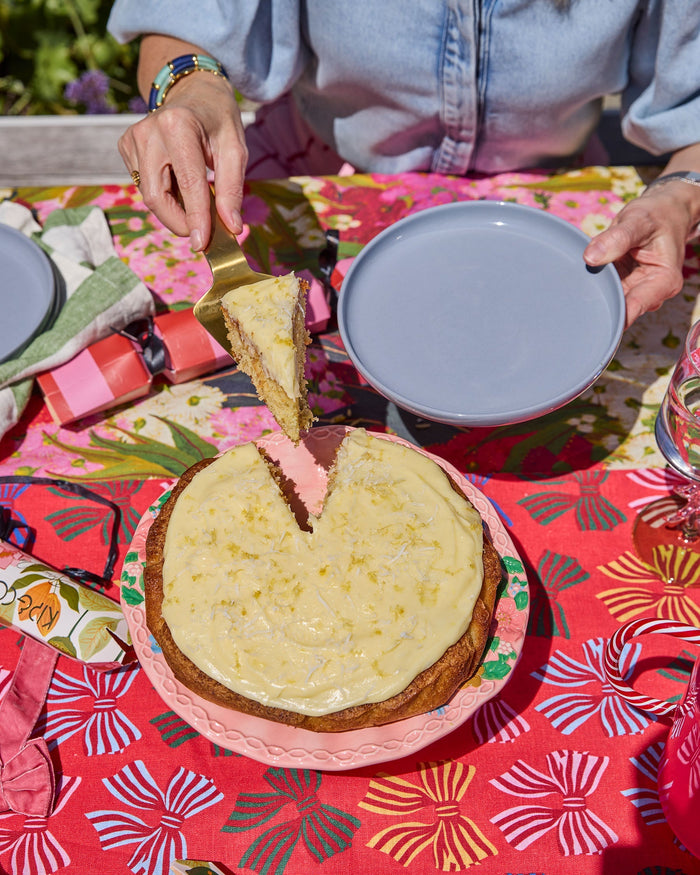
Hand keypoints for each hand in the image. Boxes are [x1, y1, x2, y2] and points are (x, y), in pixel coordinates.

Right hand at [118, 73, 247, 249]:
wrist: (193, 91)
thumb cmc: (218, 121)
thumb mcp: (235, 150)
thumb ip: (232, 190)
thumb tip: (232, 227)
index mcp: (178, 126)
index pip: (187, 184)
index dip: (196, 219)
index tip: (203, 245)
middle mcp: (148, 131)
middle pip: (156, 197)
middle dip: (180, 222)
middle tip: (202, 233)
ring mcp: (132, 139)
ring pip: (148, 196)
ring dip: (174, 209)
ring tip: (195, 198)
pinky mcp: (125, 147)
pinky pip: (144, 186)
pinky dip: (164, 195)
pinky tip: (178, 182)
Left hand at [583, 182, 697, 327]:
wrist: (663, 212)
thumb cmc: (657, 214)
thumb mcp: (639, 220)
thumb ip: (617, 238)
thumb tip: (590, 257)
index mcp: (663, 281)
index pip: (633, 308)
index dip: (609, 315)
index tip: (587, 317)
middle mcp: (651, 292)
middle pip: (618, 308)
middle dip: (597, 303)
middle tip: (571, 298)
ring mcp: (635, 290)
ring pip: (608, 300)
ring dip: (593, 292)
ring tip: (575, 282)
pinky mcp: (622, 284)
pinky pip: (604, 289)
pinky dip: (592, 283)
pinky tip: (580, 277)